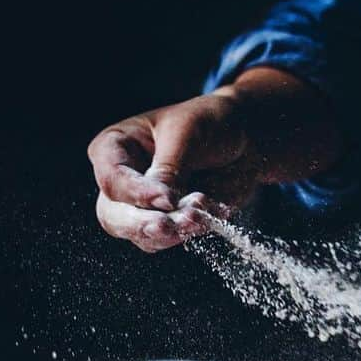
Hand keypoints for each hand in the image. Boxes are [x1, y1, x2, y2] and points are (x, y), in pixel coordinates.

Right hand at [88, 68, 342, 251]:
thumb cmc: (215, 120)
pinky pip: (172, 240)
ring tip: (205, 216)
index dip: (134, 192)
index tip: (168, 199)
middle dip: (147, 225)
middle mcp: (122, 179)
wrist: (249, 136)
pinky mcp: (171, 223)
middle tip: (178, 228)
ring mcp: (145, 206)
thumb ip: (173, 164)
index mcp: (114, 147)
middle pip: (113, 216)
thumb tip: (158, 199)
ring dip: (173, 233)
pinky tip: (218, 212)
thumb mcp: (193, 131)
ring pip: (140, 236)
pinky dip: (194, 232)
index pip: (110, 178)